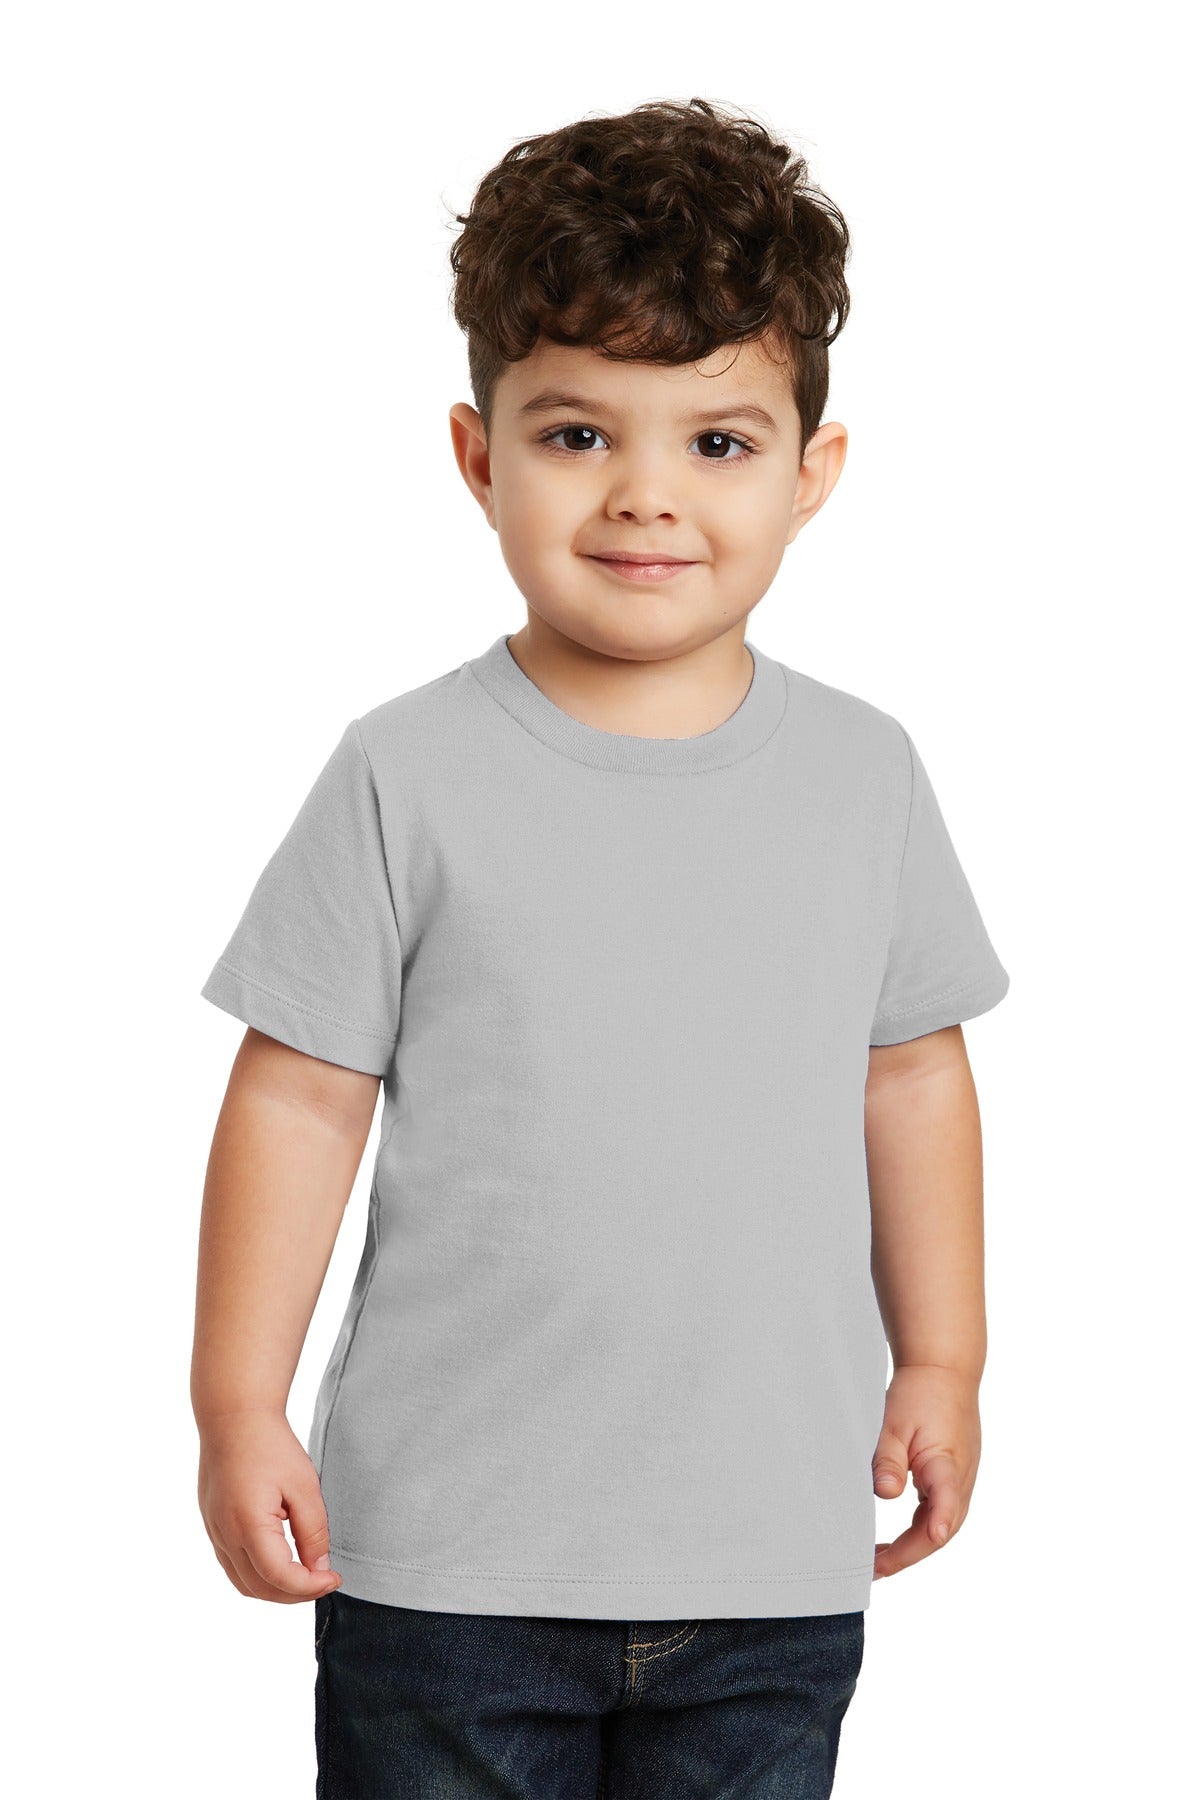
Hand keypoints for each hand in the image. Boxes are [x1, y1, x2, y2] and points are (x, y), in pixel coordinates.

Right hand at [197, 1408, 343, 1602]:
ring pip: (243, 1583)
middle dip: (295, 1594)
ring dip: (275, 1590)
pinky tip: (281, 1562)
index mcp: (248, 1525)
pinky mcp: (212, 1526)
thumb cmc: (271, 1446)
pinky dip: (257, 1576)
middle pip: (259, 1589)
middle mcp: (225, 1535)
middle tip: (324, 1580)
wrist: (233, 1418)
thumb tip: (319, 1567)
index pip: (279, 1578)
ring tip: (305, 1576)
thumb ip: (313, 1531)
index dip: (310, 1587)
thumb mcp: (304, 1486)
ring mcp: (214, 1533)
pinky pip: (232, 1566)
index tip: (333, 1577)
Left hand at [871, 1363, 980, 1579]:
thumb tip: (885, 1493)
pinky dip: (920, 1529)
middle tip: (873, 1568)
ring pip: (942, 1525)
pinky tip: (898, 1537)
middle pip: (940, 1531)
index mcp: (947, 1465)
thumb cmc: (921, 1393)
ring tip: (880, 1560)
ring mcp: (961, 1480)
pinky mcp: (954, 1477)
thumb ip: (890, 1459)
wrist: (945, 1370)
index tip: (914, 1551)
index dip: (932, 1531)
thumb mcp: (896, 1423)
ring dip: (913, 1546)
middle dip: (907, 1554)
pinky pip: (940, 1512)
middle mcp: (960, 1479)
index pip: (944, 1506)